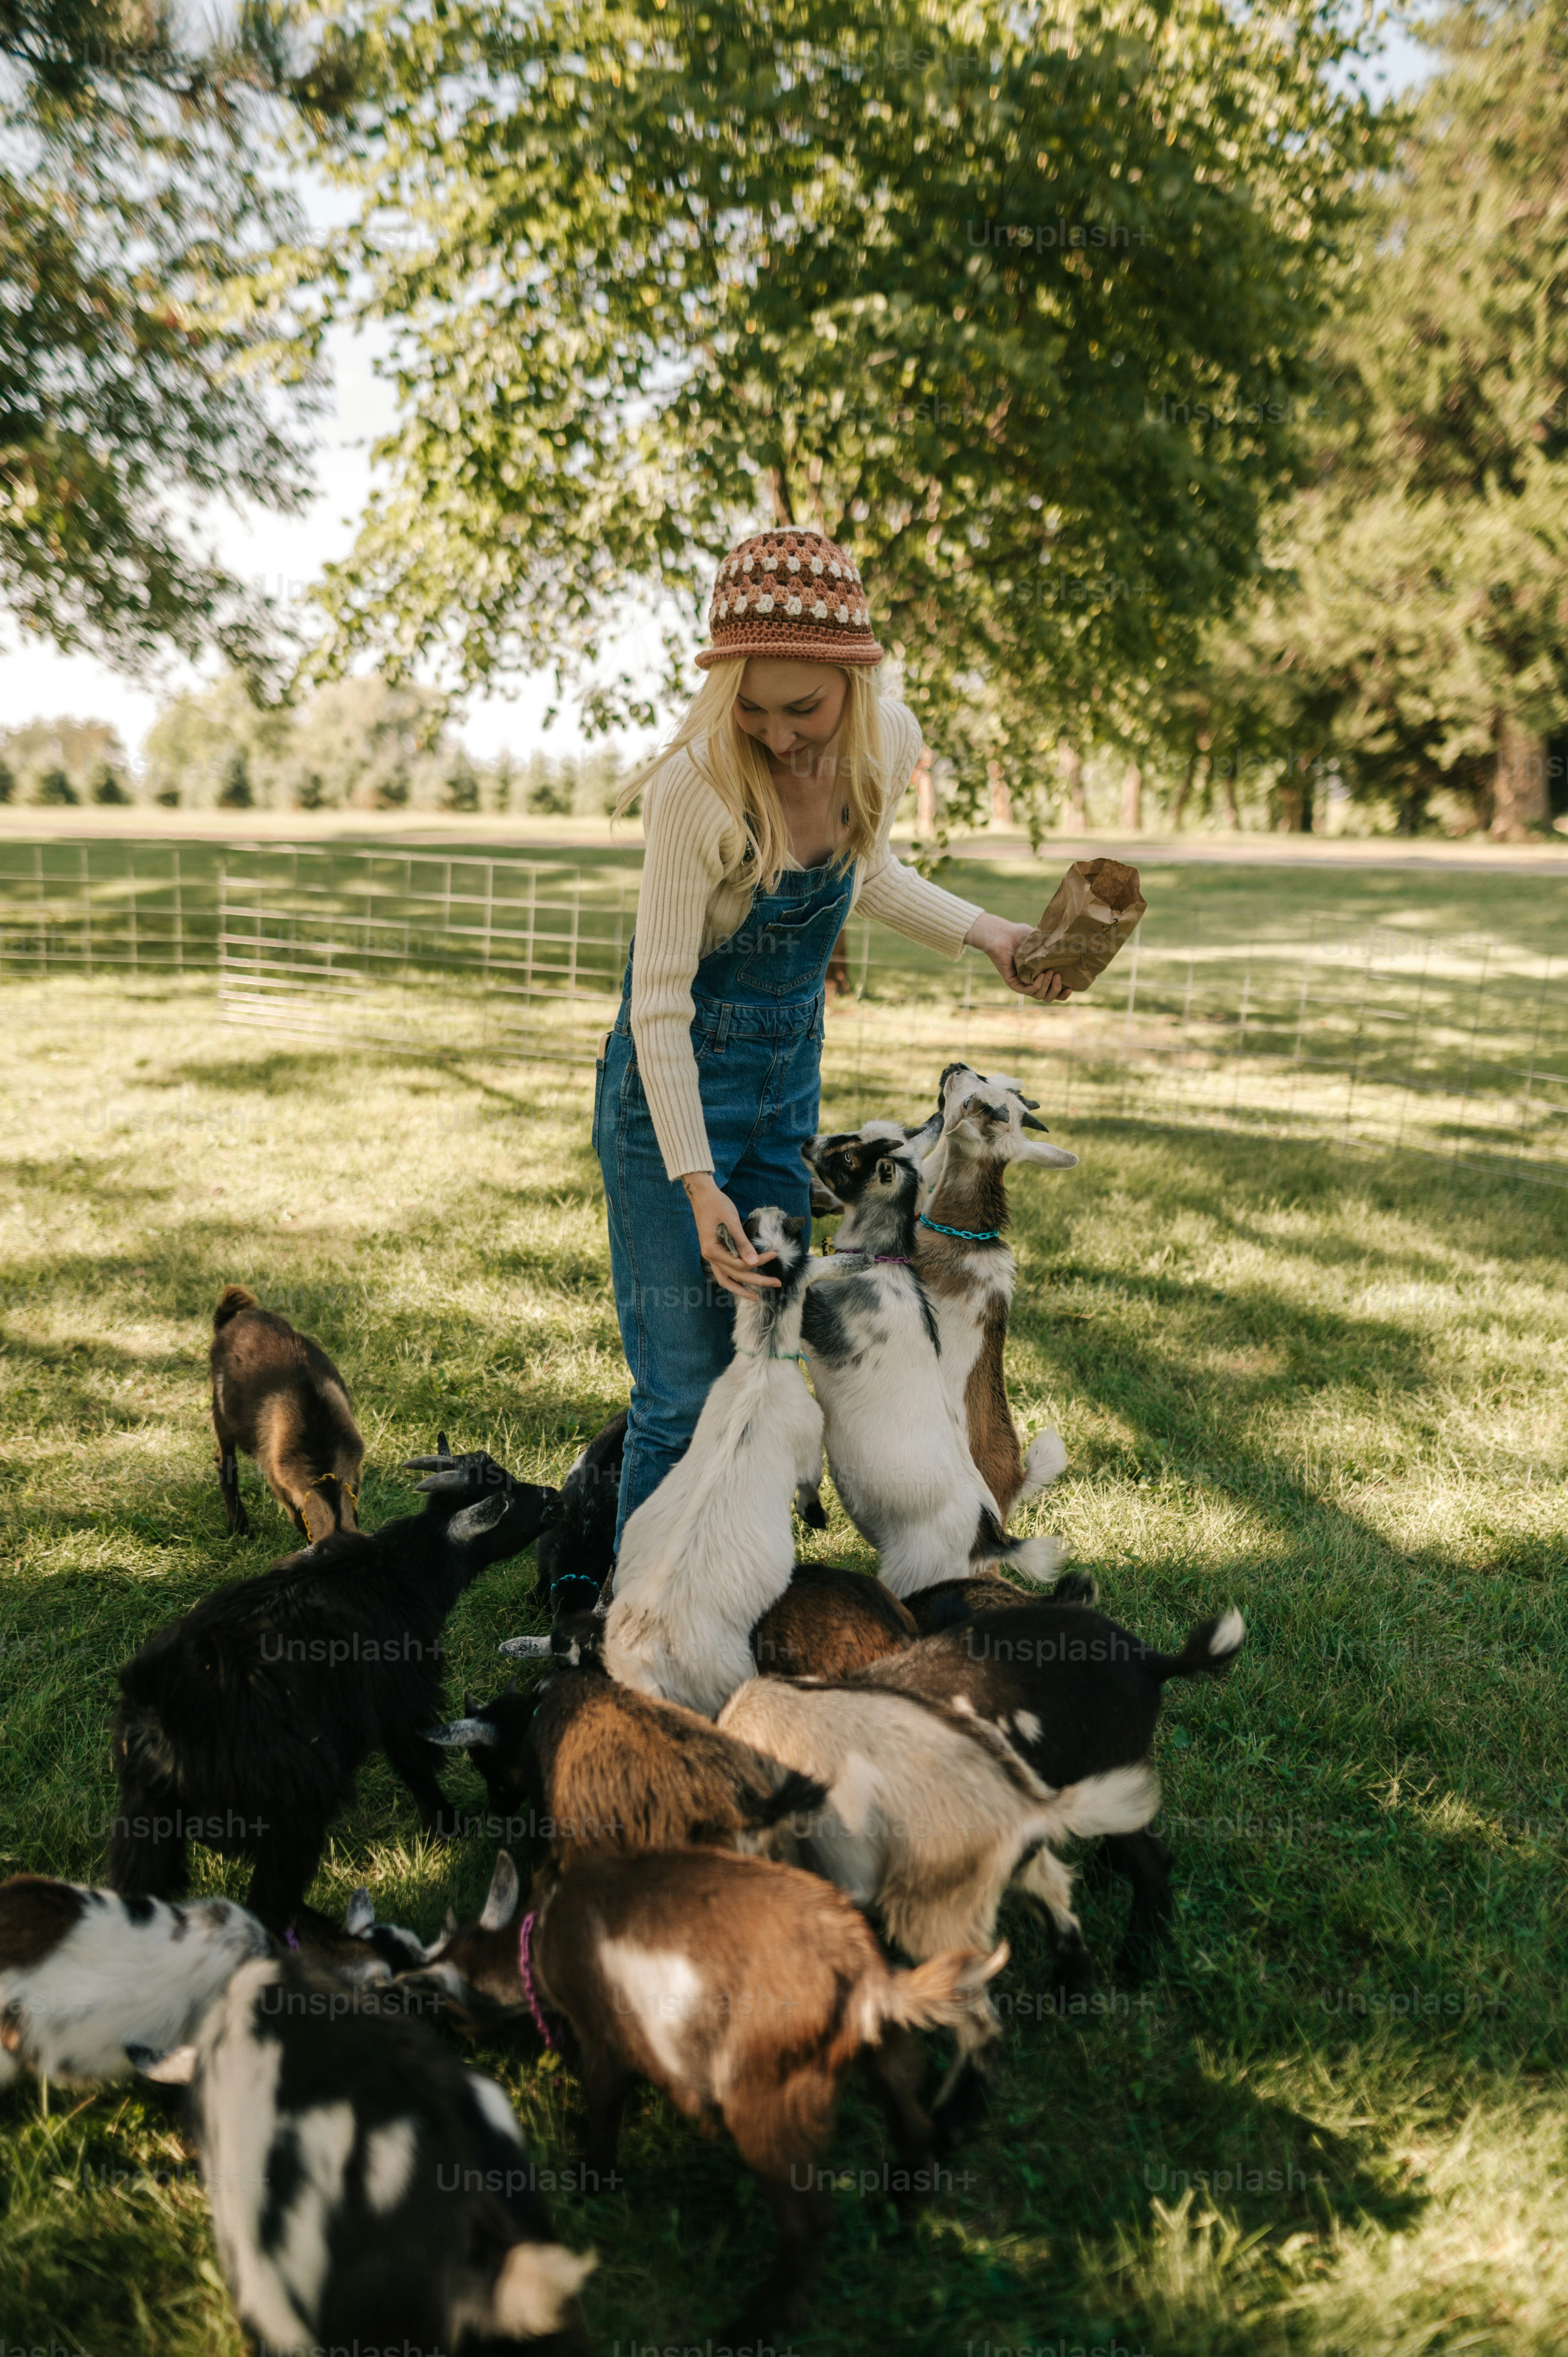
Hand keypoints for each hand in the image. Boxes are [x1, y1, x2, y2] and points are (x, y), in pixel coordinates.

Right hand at [681, 1173, 780, 1297]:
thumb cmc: (717, 1205)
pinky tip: (743, 1284)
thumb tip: (753, 1263)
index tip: (774, 1254)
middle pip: (735, 1275)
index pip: (740, 1264)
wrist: (702, 1195)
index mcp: (713, 1250)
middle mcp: (710, 1256)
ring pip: (725, 1280)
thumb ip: (742, 1243)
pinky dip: (733, 1280)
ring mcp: (710, 1256)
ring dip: (741, 1289)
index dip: (759, 1261)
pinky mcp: (714, 1252)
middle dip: (757, 1281)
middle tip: (777, 1283)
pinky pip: (723, 1272)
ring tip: (756, 1298)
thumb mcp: (732, 1222)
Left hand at [964, 912, 1071, 1002]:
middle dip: (1056, 990)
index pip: (1054, 991)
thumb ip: (1055, 946)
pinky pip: (1027, 991)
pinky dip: (1036, 986)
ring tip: (1050, 973)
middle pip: (1047, 997)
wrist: (1002, 934)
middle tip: (1058, 976)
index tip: (1070, 988)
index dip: (1063, 993)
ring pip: (1039, 996)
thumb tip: (1073, 945)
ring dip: (1047, 986)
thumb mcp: (1043, 941)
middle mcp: (1032, 982)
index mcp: (1041, 975)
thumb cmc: (1020, 935)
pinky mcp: (1013, 983)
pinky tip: (1041, 976)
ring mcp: (1022, 984)